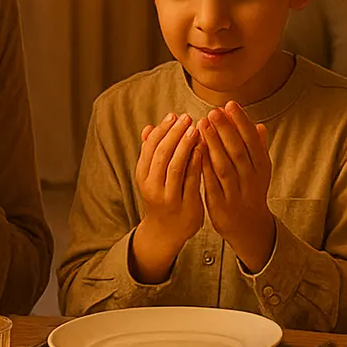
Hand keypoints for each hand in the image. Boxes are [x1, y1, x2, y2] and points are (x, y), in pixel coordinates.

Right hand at [129, 113, 206, 282]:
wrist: (167, 231)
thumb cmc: (163, 196)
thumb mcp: (152, 176)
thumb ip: (152, 153)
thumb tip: (148, 128)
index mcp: (143, 176)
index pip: (150, 147)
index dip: (162, 130)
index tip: (174, 115)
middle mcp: (152, 187)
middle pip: (162, 154)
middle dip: (174, 134)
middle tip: (187, 117)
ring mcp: (168, 198)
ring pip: (176, 167)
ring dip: (186, 146)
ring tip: (196, 129)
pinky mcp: (186, 206)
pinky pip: (191, 181)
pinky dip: (196, 164)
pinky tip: (204, 150)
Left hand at [198, 103, 274, 271]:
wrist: (248, 226)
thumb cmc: (250, 191)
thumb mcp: (260, 171)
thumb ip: (259, 149)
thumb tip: (260, 125)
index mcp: (262, 168)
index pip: (252, 140)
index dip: (241, 122)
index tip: (230, 104)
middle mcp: (251, 180)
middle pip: (238, 151)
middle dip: (225, 129)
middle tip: (213, 111)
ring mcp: (236, 193)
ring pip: (224, 165)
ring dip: (212, 144)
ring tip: (201, 125)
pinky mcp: (221, 204)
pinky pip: (210, 182)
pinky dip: (203, 165)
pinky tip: (194, 150)